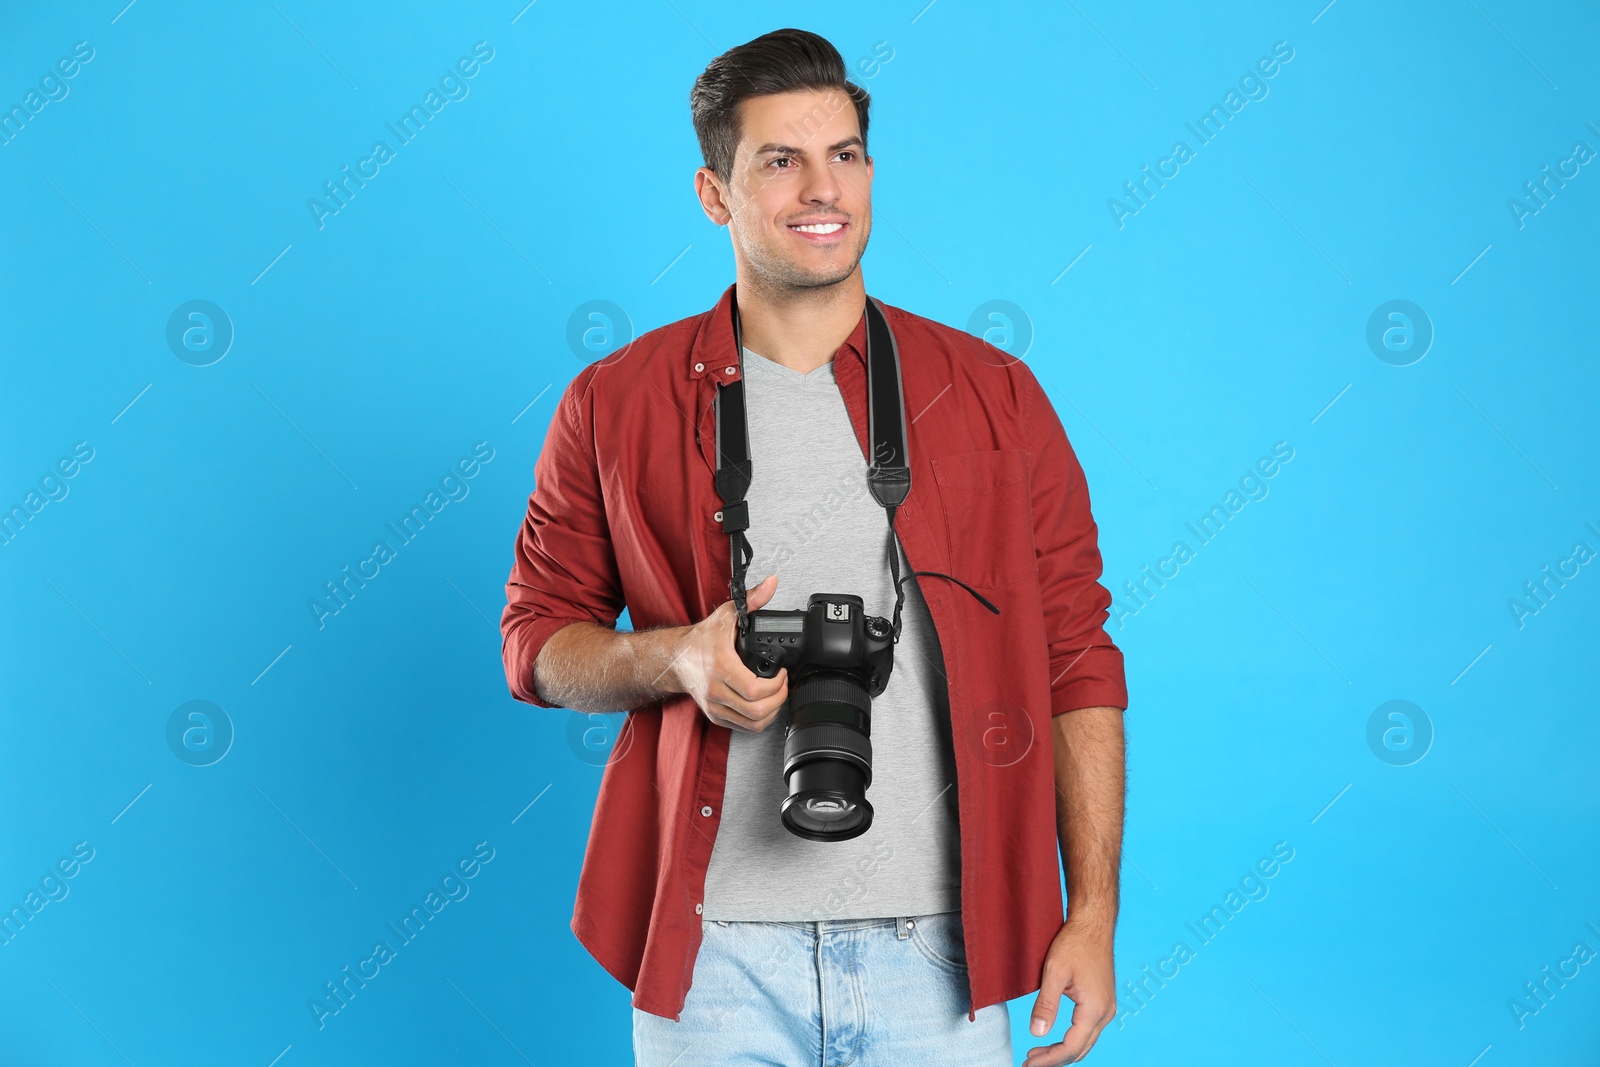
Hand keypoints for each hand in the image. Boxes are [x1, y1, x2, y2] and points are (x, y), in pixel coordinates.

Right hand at [671, 573, 787, 731]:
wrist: (675, 659)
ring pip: (753, 724)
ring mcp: (715, 706)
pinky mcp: (715, 716)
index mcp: (721, 667)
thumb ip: (751, 599)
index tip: (782, 673)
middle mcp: (716, 690)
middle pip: (757, 711)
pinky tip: (764, 705)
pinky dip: (759, 720)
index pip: (754, 689)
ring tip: (776, 695)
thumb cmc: (700, 640)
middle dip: (779, 699)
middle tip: (783, 685)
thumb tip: (771, 583)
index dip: (776, 685)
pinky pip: (744, 727)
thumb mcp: (726, 615)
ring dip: (771, 712)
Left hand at [1023, 916, 1116, 1065]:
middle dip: (1054, 1059)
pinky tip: (1055, 1037)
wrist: (1093, 923)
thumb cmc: (1074, 943)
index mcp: (1094, 1008)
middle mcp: (1105, 1013)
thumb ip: (1046, 1004)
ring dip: (1062, 1051)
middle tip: (1028, 1061)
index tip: (1027, 1063)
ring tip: (1037, 1053)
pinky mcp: (1103, 1002)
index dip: (1049, 1059)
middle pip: (1080, 1050)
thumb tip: (1037, 1033)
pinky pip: (1088, 1031)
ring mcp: (1107, 1008)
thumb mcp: (1054, 972)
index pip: (1071, 1047)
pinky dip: (1071, 1040)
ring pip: (1085, 1043)